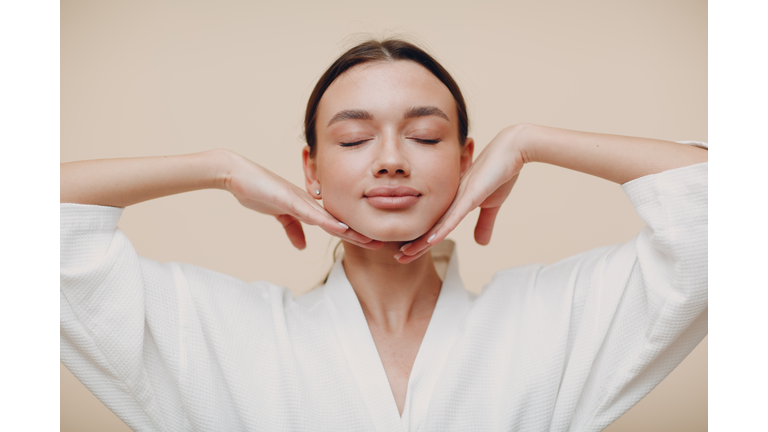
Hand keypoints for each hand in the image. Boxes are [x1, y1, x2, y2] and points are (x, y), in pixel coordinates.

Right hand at [226, 154, 382, 249]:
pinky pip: (311, 214)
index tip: (369, 242)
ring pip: (330, 218)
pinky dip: (328, 222)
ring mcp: (300, 200)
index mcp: (308, 206)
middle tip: (380, 243)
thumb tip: (302, 246)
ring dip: (350, 231)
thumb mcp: (278, 215)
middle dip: (359, 233)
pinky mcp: (289, 200)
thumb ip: (292, 229)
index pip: (334, 222)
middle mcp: (309, 201)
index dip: (352, 233)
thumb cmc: (257, 190)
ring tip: (369, 240)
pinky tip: (342, 229)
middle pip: (338, 221)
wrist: (236, 174)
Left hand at [396, 126, 524, 262]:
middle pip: (430, 226)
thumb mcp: (492, 205)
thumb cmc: (500, 173)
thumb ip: (484, 223)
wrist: (512, 149)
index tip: (408, 253)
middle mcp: (451, 199)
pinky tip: (430, 241)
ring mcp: (459, 197)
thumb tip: (480, 243)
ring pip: (437, 224)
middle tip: (398, 258)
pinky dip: (442, 229)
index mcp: (454, 201)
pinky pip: (454, 216)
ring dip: (422, 241)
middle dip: (414, 244)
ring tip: (405, 254)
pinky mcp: (471, 195)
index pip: (436, 225)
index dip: (422, 240)